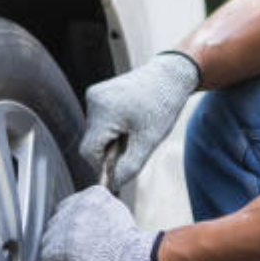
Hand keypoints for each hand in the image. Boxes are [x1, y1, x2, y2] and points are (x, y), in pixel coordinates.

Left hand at [42, 186, 159, 260]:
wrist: (136, 259)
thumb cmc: (133, 245)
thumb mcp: (118, 216)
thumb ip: (99, 214)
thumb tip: (87, 227)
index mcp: (94, 194)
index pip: (70, 204)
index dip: (74, 223)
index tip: (81, 234)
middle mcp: (78, 205)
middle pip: (57, 219)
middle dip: (65, 235)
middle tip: (80, 250)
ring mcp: (68, 224)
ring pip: (49, 238)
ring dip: (60, 250)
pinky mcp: (62, 244)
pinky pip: (48, 255)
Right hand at [80, 53, 199, 185]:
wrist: (171, 75)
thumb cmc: (163, 106)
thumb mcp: (149, 141)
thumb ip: (129, 166)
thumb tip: (114, 185)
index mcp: (103, 112)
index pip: (89, 152)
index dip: (104, 165)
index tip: (123, 167)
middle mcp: (93, 101)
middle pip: (92, 142)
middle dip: (111, 150)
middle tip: (136, 145)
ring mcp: (94, 95)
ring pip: (95, 132)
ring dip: (112, 139)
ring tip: (136, 130)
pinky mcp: (98, 93)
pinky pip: (99, 120)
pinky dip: (113, 128)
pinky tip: (131, 121)